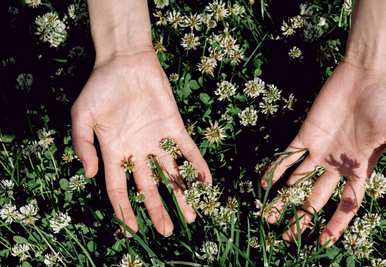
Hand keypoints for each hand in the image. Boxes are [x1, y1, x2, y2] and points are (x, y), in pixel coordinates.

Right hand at [71, 50, 210, 235]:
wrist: (126, 60)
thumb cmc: (101, 87)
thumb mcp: (82, 116)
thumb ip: (83, 145)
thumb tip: (88, 175)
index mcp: (114, 152)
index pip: (119, 189)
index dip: (125, 210)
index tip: (133, 230)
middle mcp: (138, 151)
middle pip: (149, 187)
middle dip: (158, 209)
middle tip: (168, 231)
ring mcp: (158, 140)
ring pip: (171, 173)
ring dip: (182, 194)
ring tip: (192, 216)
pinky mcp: (175, 127)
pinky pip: (188, 150)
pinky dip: (198, 165)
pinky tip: (206, 183)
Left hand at [261, 61, 385, 244]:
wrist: (365, 76)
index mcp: (359, 170)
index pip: (346, 204)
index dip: (336, 224)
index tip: (323, 241)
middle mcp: (336, 166)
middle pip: (316, 198)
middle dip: (302, 218)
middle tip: (286, 238)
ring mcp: (319, 151)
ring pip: (297, 181)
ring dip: (283, 198)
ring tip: (267, 216)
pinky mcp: (305, 135)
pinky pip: (287, 156)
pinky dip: (275, 169)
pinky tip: (263, 183)